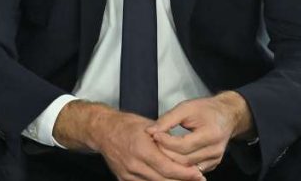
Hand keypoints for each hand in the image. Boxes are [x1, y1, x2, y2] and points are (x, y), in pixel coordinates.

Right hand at [87, 108, 204, 180]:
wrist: (102, 131)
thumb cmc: (126, 125)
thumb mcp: (148, 127)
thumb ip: (165, 139)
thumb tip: (184, 150)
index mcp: (141, 149)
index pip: (168, 167)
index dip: (185, 173)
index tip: (198, 174)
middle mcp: (134, 164)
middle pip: (163, 179)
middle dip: (182, 180)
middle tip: (198, 179)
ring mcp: (128, 174)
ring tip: (185, 180)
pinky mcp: (123, 178)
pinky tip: (168, 179)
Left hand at [146, 93, 253, 173]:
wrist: (227, 115)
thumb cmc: (207, 109)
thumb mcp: (187, 107)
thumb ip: (168, 119)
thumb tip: (150, 131)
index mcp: (211, 134)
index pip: (183, 145)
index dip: (166, 141)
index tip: (153, 134)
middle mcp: (215, 150)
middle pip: (184, 159)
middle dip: (165, 152)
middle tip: (152, 144)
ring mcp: (215, 159)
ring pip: (186, 167)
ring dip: (170, 160)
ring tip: (159, 149)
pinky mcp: (212, 164)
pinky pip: (192, 170)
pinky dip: (179, 165)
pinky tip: (170, 156)